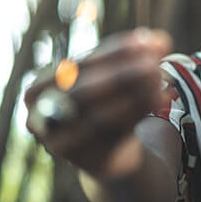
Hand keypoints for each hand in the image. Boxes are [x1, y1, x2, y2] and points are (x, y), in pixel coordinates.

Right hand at [24, 28, 172, 178]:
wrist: (107, 148)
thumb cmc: (104, 99)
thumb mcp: (113, 73)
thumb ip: (134, 55)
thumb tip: (160, 40)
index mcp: (39, 88)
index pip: (77, 64)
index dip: (113, 51)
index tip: (145, 41)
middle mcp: (42, 117)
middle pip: (83, 92)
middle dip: (122, 75)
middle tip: (154, 64)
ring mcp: (61, 144)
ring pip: (99, 117)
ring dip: (134, 95)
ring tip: (161, 79)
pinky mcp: (87, 161)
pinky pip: (114, 136)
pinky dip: (139, 113)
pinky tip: (161, 97)